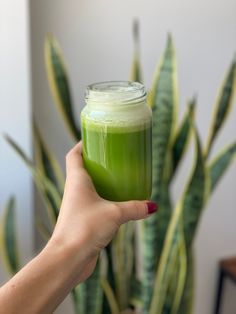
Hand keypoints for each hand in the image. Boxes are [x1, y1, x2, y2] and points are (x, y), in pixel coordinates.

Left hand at [49, 141, 157, 283]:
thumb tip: (152, 206)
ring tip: (120, 177)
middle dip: (97, 162)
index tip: (96, 139)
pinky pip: (95, 203)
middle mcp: (75, 190)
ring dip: (102, 181)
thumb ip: (135, 208)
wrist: (68, 259)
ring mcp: (78, 206)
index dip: (83, 145)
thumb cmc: (84, 229)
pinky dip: (105, 199)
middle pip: (83, 169)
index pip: (74, 155)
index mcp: (77, 181)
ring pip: (90, 187)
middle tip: (115, 157)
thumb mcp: (115, 213)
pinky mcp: (83, 220)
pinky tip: (120, 203)